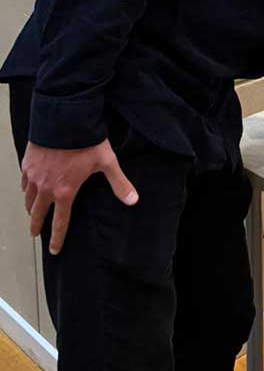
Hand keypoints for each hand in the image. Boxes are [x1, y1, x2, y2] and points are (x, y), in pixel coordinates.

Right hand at [20, 140, 138, 254]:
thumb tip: (133, 200)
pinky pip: (24, 182)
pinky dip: (25, 189)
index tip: (53, 250)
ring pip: (28, 198)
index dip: (57, 238)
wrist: (65, 120)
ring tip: (31, 213)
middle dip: (36, 226)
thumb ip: (119, 183)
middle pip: (37, 213)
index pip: (60, 222)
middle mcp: (46, 187)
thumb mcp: (107, 163)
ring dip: (30, 208)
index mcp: (65, 192)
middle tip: (34, 234)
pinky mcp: (27, 163)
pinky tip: (28, 189)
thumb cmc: (86, 141)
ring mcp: (34, 176)